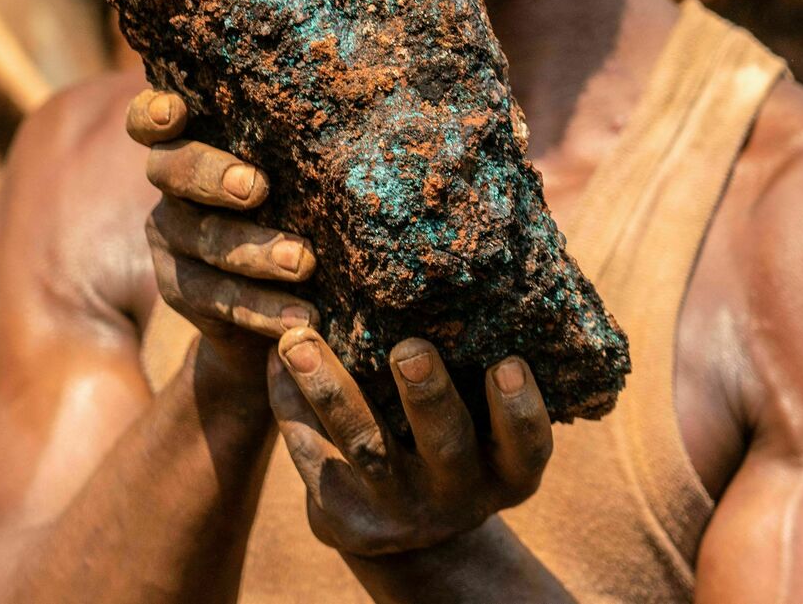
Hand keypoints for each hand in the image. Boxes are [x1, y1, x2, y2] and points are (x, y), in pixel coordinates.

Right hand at [126, 90, 319, 356]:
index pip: (149, 121)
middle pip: (171, 171)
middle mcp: (172, 191)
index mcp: (192, 145)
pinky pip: (221, 300)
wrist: (276, 300)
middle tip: (256, 188)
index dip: (154, 113)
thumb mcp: (294, 173)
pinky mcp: (185, 295)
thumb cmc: (297, 204)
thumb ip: (299, 145)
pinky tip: (301, 318)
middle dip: (212, 176)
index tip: (177, 112)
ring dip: (255, 252)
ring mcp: (174, 244)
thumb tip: (362, 99)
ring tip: (303, 262)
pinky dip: (264, 309)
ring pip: (206, 241)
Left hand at [267, 329, 552, 556]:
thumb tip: (465, 271)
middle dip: (427, 395)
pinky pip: (313, 453)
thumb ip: (479, 368)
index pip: (527, 446)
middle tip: (410, 350)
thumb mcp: (483, 426)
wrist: (403, 532)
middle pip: (445, 445)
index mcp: (506, 472)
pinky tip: (275, 357)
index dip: (520, 410)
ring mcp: (398, 511)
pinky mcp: (343, 517)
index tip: (507, 363)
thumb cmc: (453, 440)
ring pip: (365, 447)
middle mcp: (457, 496)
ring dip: (331, 390)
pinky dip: (291, 402)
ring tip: (299, 342)